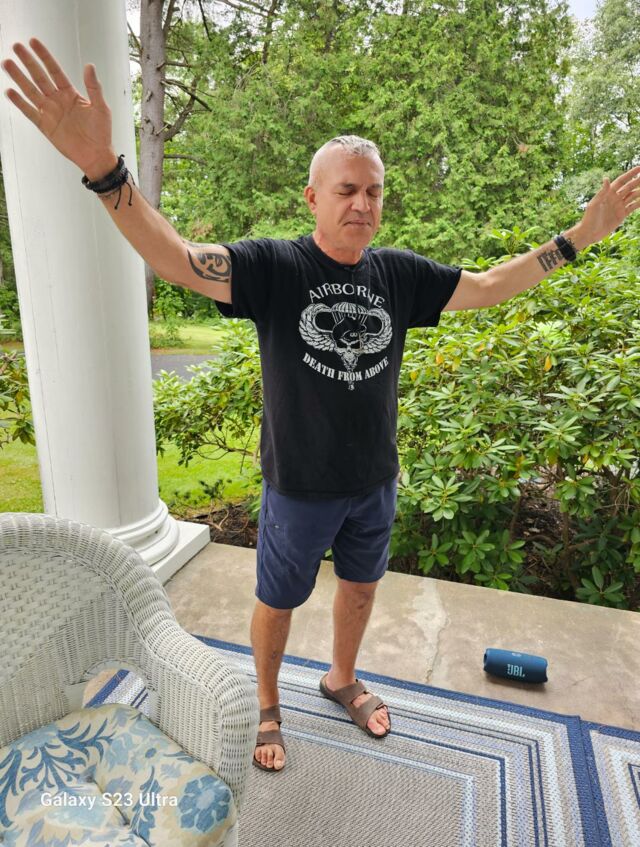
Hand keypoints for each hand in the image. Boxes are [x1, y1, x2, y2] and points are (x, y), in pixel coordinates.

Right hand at [2, 37, 115, 177]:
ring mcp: (50, 112)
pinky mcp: (45, 126)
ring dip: (19, 78)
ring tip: (8, 64)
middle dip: (28, 62)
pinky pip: (30, 112)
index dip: (44, 56)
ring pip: (31, 91)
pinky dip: (20, 103)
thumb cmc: (101, 133)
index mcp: (70, 93)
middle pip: (39, 77)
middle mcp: (57, 100)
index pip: (54, 70)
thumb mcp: (101, 107)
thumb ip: (94, 87)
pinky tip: (10, 92)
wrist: (96, 156)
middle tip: (16, 47)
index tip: (33, 42)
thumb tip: (89, 66)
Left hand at [579, 165, 639, 243]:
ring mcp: (619, 206)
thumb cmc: (589, 218)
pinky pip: (633, 207)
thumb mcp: (594, 204)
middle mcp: (615, 198)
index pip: (621, 181)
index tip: (639, 168)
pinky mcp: (622, 215)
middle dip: (638, 181)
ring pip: (633, 196)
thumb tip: (606, 178)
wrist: (590, 233)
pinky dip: (639, 203)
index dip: (630, 174)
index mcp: (608, 193)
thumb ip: (602, 192)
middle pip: (629, 187)